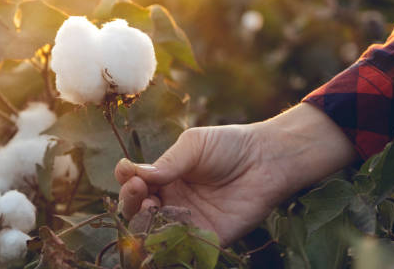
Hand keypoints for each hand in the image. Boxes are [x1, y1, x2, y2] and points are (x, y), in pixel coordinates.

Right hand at [115, 104, 358, 244]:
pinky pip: (183, 248)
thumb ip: (167, 163)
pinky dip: (168, 245)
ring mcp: (189, 221)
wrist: (267, 160)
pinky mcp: (208, 238)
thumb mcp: (193, 146)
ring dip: (146, 222)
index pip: (136, 184)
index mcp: (166, 177)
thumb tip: (135, 173)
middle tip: (139, 189)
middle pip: (140, 210)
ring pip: (156, 231)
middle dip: (132, 201)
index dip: (127, 180)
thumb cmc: (229, 145)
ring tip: (151, 206)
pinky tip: (165, 232)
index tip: (127, 171)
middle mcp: (173, 201)